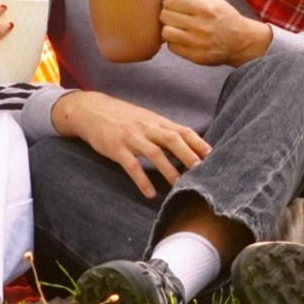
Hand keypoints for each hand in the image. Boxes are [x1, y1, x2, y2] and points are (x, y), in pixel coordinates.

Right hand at [52, 90, 209, 197]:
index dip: (197, 142)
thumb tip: (188, 146)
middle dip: (188, 155)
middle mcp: (146, 127)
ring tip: (179, 186)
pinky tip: (150, 193)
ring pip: (154, 153)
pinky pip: (131, 165)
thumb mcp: (144, 119)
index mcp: (155, 121)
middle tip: (202, 172)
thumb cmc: (122, 117)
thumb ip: (163, 131)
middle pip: (171, 139)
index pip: (181, 130)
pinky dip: (142, 180)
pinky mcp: (116, 147)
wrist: (91, 110)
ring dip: (168, 170)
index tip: (213, 156)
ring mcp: (131, 137)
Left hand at [160, 0, 271, 66]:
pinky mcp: (196, 57)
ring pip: (165, 33)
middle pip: (165, 16)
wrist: (242, 40)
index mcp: (204, 7)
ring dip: (170, 28)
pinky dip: (175, 42)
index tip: (178, 2)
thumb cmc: (222, 14)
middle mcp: (201, 26)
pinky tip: (186, 38)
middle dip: (169, 13)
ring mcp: (198, 43)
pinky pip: (172, 47)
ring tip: (180, 26)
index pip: (170, 0)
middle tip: (180, 15)